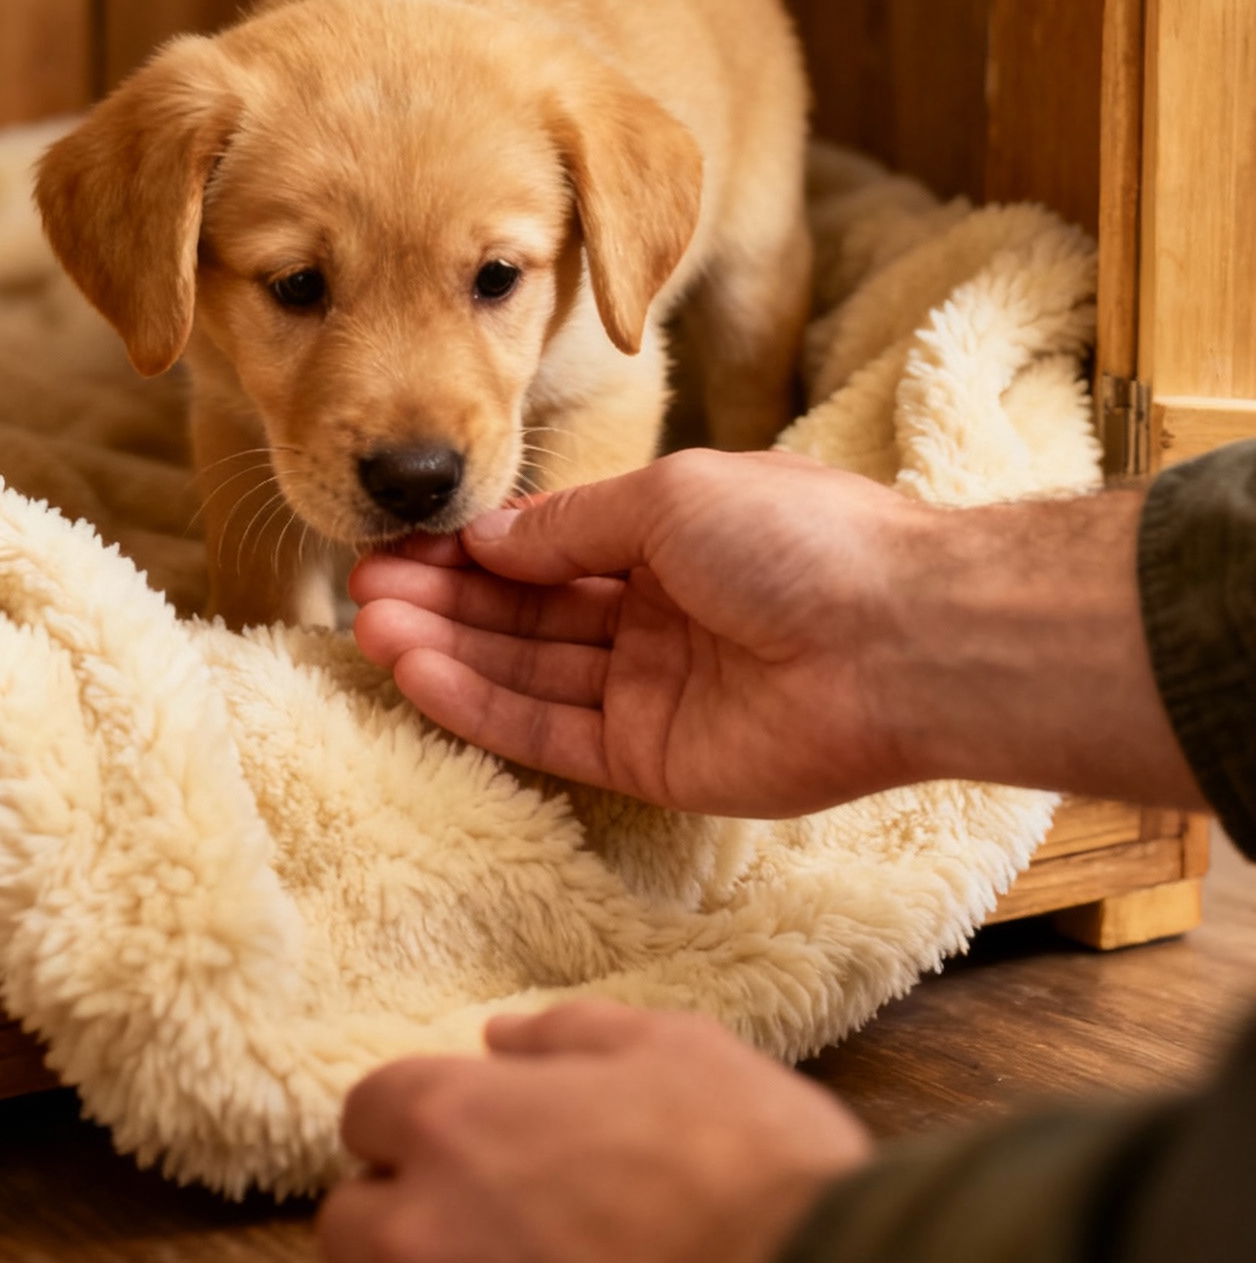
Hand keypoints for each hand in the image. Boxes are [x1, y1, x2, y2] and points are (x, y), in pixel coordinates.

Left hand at [317, 1000, 870, 1262]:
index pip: (365, 1112)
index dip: (415, 1118)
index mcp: (455, 1119)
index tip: (461, 1133)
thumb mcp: (667, 1046)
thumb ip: (566, 1035)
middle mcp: (424, 1229)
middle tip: (480, 1216)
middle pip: (350, 1223)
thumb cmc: (744, 1157)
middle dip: (402, 1214)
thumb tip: (501, 1038)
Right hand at [352, 449, 913, 815]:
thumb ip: (572, 525)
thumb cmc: (801, 539)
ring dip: (449, 649)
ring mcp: (652, 692)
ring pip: (529, 673)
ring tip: (372, 628)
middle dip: (445, 597)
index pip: (549, 548)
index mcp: (670, 540)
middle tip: (362, 586)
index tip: (400, 540)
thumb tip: (485, 534)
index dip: (474, 547)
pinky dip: (484, 706)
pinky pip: (551, 734)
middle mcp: (656, 617)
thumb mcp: (671, 499)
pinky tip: (422, 675)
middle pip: (528, 612)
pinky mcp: (654, 762)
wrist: (900, 636)